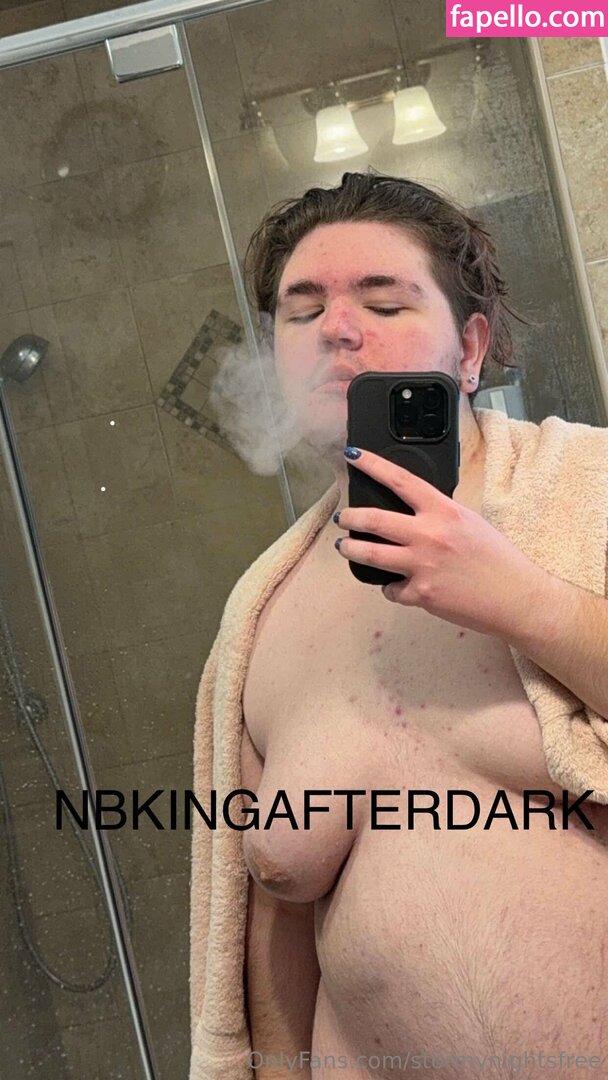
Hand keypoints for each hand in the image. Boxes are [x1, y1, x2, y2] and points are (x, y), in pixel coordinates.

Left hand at [334, 446, 546, 639]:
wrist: (516, 598)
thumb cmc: (498, 559)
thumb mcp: (469, 522)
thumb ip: (440, 516)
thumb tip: (413, 516)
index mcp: (444, 511)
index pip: (400, 480)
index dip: (372, 465)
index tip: (352, 456)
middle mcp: (429, 534)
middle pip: (374, 519)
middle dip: (350, 517)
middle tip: (343, 518)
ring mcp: (422, 565)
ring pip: (370, 554)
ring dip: (351, 549)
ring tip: (345, 547)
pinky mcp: (421, 594)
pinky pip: (391, 589)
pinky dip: (391, 588)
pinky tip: (397, 586)